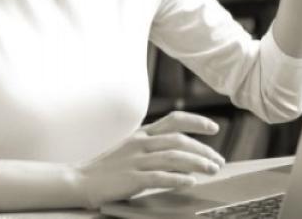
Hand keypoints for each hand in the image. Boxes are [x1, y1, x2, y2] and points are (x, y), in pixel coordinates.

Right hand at [72, 111, 224, 209]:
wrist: (82, 179)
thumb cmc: (110, 166)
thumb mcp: (132, 147)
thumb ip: (154, 146)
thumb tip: (184, 153)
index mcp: (143, 133)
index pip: (175, 120)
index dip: (196, 121)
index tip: (214, 128)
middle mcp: (142, 142)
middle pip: (179, 140)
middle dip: (203, 149)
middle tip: (219, 160)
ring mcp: (137, 160)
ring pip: (174, 157)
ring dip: (197, 163)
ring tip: (213, 170)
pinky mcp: (132, 178)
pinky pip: (160, 176)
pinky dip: (178, 178)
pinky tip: (191, 181)